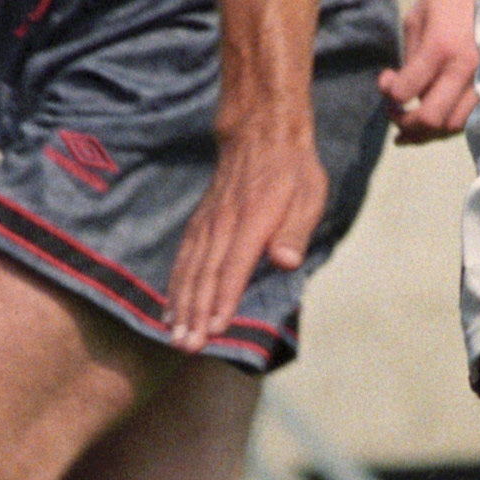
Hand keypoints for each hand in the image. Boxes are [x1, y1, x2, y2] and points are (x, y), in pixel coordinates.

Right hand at [160, 128, 326, 352]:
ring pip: (190, 269)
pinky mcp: (200, 224)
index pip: (234, 266)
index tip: (215, 329)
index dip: (224, 299)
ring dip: (180, 305)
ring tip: (175, 336)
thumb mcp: (309, 195)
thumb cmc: (292, 170)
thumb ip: (295, 231)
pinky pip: (183, 258)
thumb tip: (286, 262)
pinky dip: (174, 285)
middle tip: (187, 347)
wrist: (261, 133)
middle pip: (206, 274)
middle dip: (195, 314)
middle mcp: (224, 224)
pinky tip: (169, 308)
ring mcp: (208, 223)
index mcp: (254, 219)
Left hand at [379, 0, 479, 143]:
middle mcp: (466, 69)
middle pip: (432, 120)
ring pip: (454, 125)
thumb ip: (409, 57)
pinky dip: (451, 120)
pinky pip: (473, 117)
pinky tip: (438, 113)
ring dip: (429, 129)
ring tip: (413, 119)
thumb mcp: (418, 16)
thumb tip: (398, 88)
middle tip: (395, 113)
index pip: (406, 92)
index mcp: (441, 48)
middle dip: (406, 124)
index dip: (388, 94)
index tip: (385, 80)